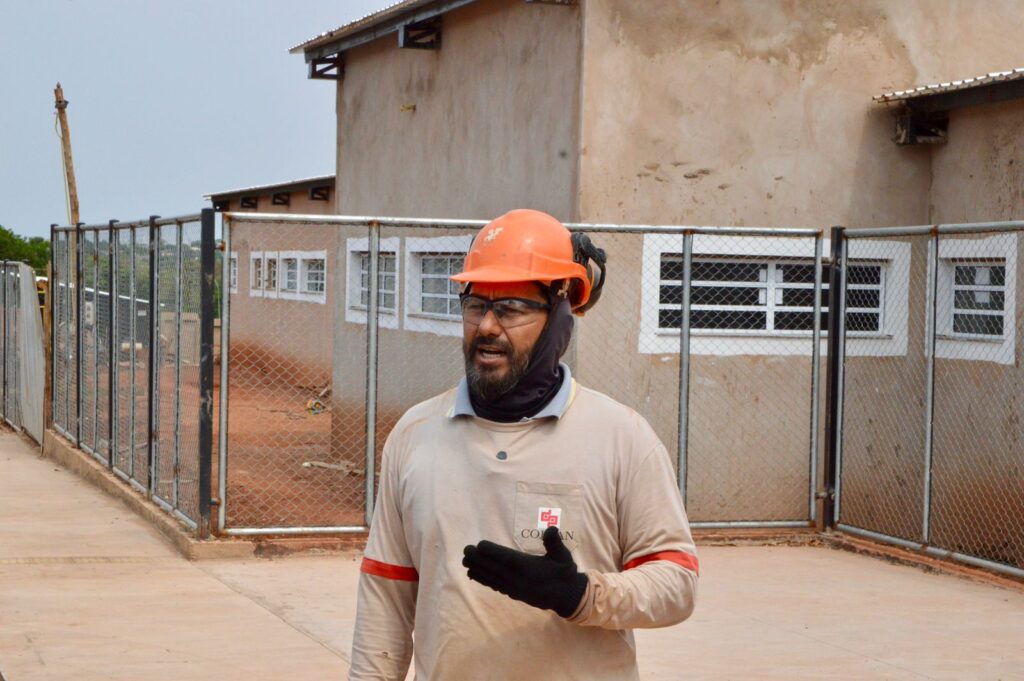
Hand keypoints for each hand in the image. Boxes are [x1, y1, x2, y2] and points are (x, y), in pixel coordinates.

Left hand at [462, 526, 587, 617]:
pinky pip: (496, 586)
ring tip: (465, 563)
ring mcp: (515, 588)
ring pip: (492, 578)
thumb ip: (555, 542)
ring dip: (478, 570)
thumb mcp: (563, 556)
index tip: (479, 545)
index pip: (506, 558)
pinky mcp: (514, 594)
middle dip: (479, 560)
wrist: (568, 597)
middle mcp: (518, 579)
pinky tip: (475, 576)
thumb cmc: (565, 573)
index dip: (491, 551)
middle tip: (465, 551)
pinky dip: (484, 581)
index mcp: (528, 567)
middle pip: (495, 568)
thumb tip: (551, 528)